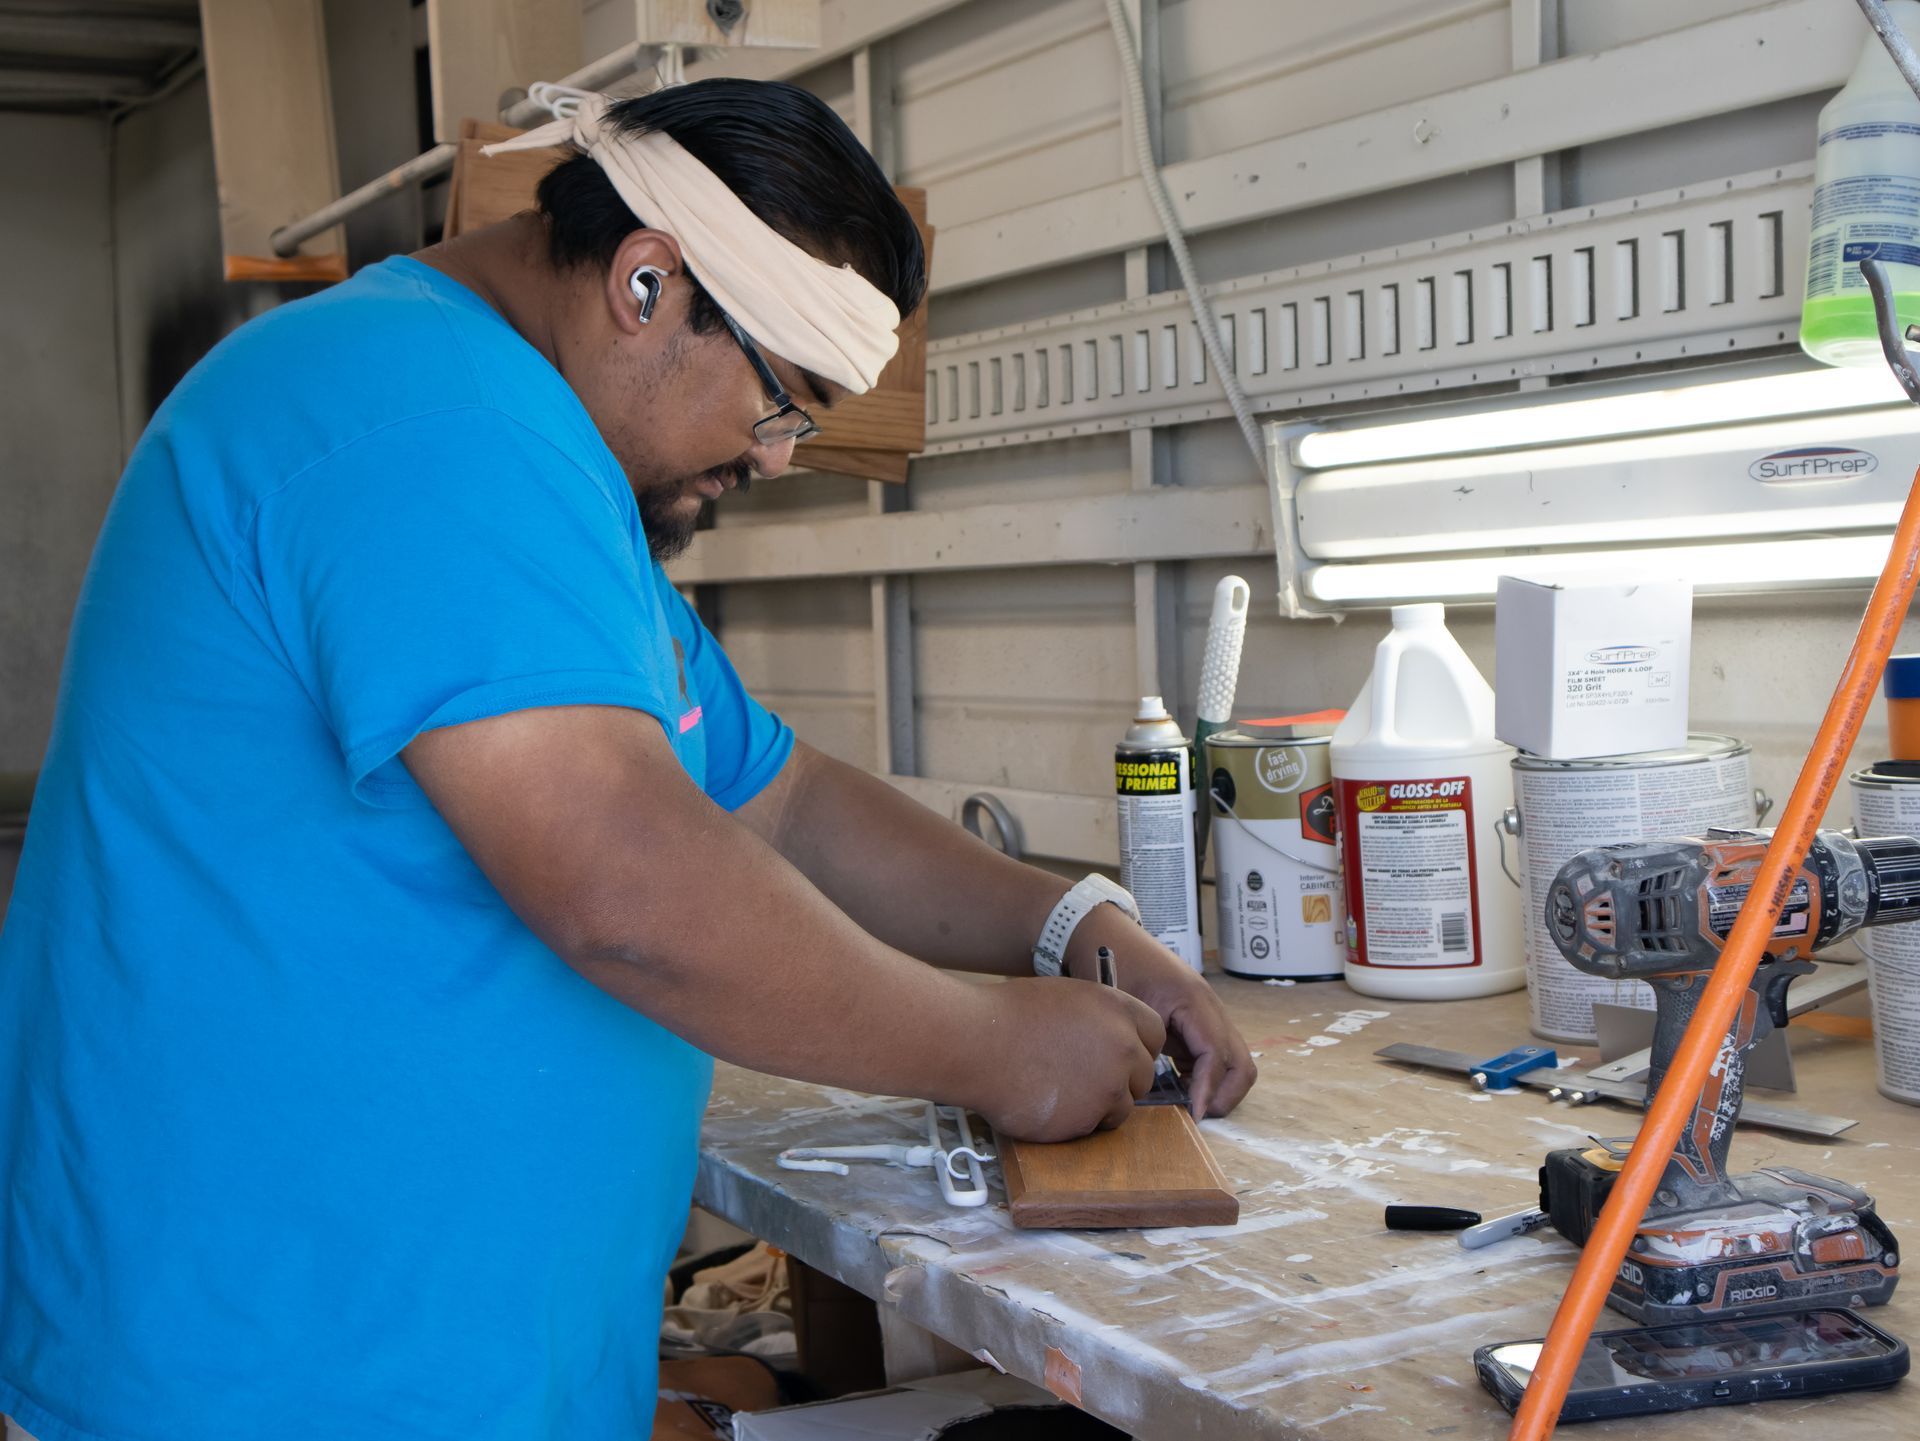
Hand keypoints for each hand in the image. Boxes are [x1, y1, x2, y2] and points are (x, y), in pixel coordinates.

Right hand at [962, 978, 1166, 1141]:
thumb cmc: (1008, 1016)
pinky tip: (1047, 1103)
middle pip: (1144, 1075)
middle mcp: (1123, 1046)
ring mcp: (1109, 1085)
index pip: (1155, 1033)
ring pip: (1123, 1106)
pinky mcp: (1089, 1117)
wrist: (976, 1043)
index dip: (1137, 1047)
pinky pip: (1093, 1126)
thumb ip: (1098, 1018)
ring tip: (1060, 1091)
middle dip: (1121, 1080)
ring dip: (1098, 1104)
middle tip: (1085, 1079)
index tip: (1121, 1056)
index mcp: (1117, 1009)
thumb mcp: (1066, 998)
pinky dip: (1074, 1121)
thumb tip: (1111, 1036)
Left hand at [1067, 908, 1258, 1119]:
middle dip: (1224, 1095)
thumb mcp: (1128, 1008)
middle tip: (1196, 1115)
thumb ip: (1146, 1045)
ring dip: (1220, 1088)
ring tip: (1190, 1105)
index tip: (1193, 1115)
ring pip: (1235, 1062)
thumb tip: (1156, 1085)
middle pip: (1241, 1063)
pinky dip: (1208, 1077)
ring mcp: (1208, 1015)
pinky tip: (1182, 1088)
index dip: (1208, 1089)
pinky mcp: (1198, 1022)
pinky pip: (1217, 1056)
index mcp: (1194, 1000)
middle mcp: (1210, 1008)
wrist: (1108, 935)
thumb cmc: (1114, 966)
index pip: (1217, 1054)